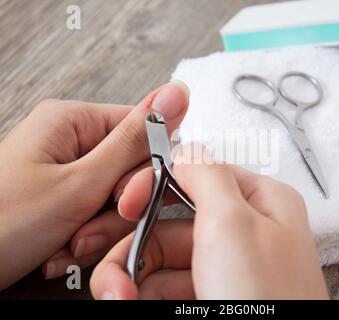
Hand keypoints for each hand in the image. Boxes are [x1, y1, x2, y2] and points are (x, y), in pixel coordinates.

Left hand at [0, 81, 188, 288]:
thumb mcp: (79, 184)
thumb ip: (134, 142)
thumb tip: (175, 96)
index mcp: (74, 121)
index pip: (143, 133)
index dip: (146, 172)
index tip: (128, 201)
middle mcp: (69, 142)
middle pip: (129, 172)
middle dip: (115, 210)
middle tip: (87, 226)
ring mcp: (65, 172)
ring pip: (114, 200)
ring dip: (97, 230)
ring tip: (65, 243)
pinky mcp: (61, 199)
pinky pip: (94, 216)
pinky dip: (82, 239)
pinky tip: (57, 249)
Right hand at [90, 146, 328, 299]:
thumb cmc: (267, 300)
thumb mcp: (233, 224)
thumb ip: (206, 175)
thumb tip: (187, 150)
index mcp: (260, 203)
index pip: (198, 175)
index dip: (156, 185)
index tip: (125, 203)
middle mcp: (244, 233)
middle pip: (172, 222)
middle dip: (136, 247)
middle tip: (116, 275)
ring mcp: (227, 268)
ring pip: (163, 258)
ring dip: (133, 278)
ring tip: (121, 298)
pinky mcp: (212, 296)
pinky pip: (166, 286)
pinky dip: (144, 295)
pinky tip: (134, 302)